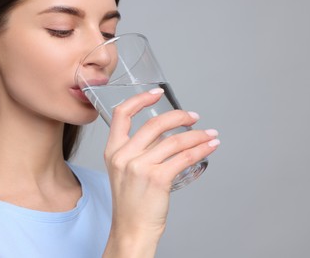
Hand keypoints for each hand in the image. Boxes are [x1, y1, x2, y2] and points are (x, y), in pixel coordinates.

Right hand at [103, 88, 218, 256]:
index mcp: (113, 151)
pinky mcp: (158, 178)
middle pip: (154, 124)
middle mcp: (123, 156)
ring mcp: (139, 167)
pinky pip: (184, 157)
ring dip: (197, 135)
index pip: (122, 114)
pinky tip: (209, 147)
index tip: (156, 93)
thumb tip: (166, 134)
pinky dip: (201, 149)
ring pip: (175, 141)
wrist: (132, 230)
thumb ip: (139, 150)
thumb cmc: (131, 203)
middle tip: (193, 117)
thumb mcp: (124, 171)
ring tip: (209, 135)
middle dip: (179, 116)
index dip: (140, 99)